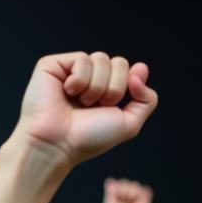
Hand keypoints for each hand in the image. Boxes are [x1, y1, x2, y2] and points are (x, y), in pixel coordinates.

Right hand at [14, 52, 157, 169]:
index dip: (129, 84)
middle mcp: (90, 79)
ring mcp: (72, 70)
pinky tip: (67, 92)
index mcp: (106, 91)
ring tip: (81, 103)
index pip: (127, 71)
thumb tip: (142, 68)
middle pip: (119, 62)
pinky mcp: (55, 64)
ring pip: (101, 59)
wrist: (59, 143)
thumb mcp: (129, 124)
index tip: (116, 101)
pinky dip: (80, 80)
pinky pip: (82, 59)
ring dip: (96, 87)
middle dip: (114, 89)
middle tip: (96, 107)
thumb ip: (146, 100)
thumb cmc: (90, 138)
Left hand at [103, 178, 152, 202]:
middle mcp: (126, 193)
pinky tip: (140, 199)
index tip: (117, 196)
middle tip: (124, 199)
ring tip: (132, 200)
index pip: (116, 184)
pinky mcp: (145, 198)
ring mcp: (136, 195)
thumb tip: (109, 180)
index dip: (117, 188)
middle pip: (125, 182)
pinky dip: (142, 193)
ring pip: (135, 184)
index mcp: (117, 194)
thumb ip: (109, 192)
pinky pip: (145, 189)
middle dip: (124, 189)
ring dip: (132, 191)